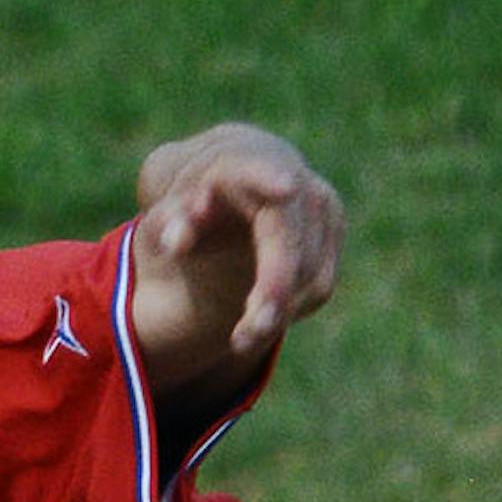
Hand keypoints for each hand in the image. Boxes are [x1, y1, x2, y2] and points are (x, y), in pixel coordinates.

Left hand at [132, 124, 344, 394]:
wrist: (230, 189)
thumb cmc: (191, 208)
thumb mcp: (167, 218)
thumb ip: (167, 225)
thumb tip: (176, 240)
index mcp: (240, 162)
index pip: (254, 169)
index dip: (267, 178)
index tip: (284, 187)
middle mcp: (287, 174)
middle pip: (290, 233)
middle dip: (273, 287)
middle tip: (246, 339)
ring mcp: (318, 201)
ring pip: (307, 267)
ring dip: (276, 311)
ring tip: (241, 338)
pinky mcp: (334, 228)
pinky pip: (319, 282)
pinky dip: (290, 307)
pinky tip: (262, 313)